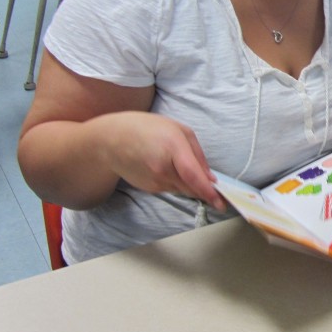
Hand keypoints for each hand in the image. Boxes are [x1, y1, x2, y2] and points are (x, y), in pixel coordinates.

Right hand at [101, 112, 226, 210]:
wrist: (110, 140)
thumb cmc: (146, 128)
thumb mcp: (178, 129)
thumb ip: (197, 154)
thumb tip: (210, 177)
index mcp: (172, 147)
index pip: (194, 176)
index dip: (209, 191)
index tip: (221, 202)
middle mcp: (163, 168)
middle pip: (192, 187)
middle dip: (205, 189)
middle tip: (216, 190)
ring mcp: (154, 181)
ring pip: (183, 189)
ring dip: (189, 183)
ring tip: (178, 164)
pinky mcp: (149, 189)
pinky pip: (171, 188)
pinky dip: (176, 182)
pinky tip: (166, 167)